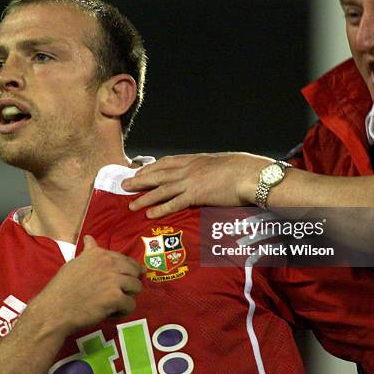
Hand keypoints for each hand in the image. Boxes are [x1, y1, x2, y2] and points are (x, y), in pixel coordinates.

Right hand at [0, 236, 143, 373]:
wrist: (54, 309)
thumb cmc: (62, 288)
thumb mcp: (74, 263)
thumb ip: (88, 252)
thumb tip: (89, 238)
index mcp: (99, 254)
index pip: (126, 259)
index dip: (128, 270)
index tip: (125, 279)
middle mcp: (109, 263)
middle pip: (135, 271)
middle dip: (131, 283)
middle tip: (120, 294)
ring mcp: (114, 280)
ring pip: (137, 287)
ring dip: (128, 297)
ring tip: (116, 304)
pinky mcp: (115, 297)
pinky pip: (131, 304)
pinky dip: (123, 311)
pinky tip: (112, 313)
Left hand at [122, 152, 271, 217]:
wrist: (249, 173)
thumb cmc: (240, 169)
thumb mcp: (219, 163)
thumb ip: (207, 168)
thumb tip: (205, 174)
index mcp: (194, 159)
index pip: (166, 162)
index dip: (151, 167)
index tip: (139, 171)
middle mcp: (188, 169)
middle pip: (158, 174)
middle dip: (140, 180)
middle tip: (124, 184)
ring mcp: (190, 181)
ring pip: (161, 189)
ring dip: (144, 197)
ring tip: (130, 204)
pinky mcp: (196, 195)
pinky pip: (174, 203)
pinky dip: (160, 209)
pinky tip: (150, 214)